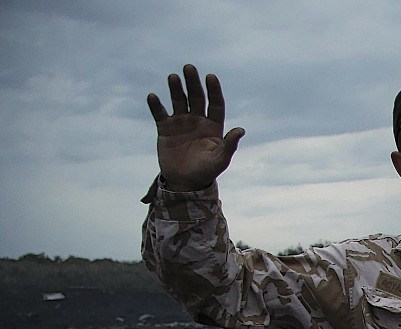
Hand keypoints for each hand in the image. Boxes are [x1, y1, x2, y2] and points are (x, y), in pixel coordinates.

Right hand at [146, 64, 244, 191]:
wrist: (185, 182)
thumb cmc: (206, 171)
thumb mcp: (220, 160)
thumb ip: (229, 145)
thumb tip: (241, 130)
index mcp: (213, 126)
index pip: (215, 104)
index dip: (213, 90)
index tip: (211, 77)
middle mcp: (197, 120)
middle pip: (196, 97)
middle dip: (193, 83)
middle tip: (189, 67)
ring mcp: (181, 123)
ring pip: (178, 101)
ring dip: (175, 89)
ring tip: (173, 77)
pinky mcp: (165, 129)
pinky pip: (159, 114)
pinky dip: (156, 105)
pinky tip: (153, 97)